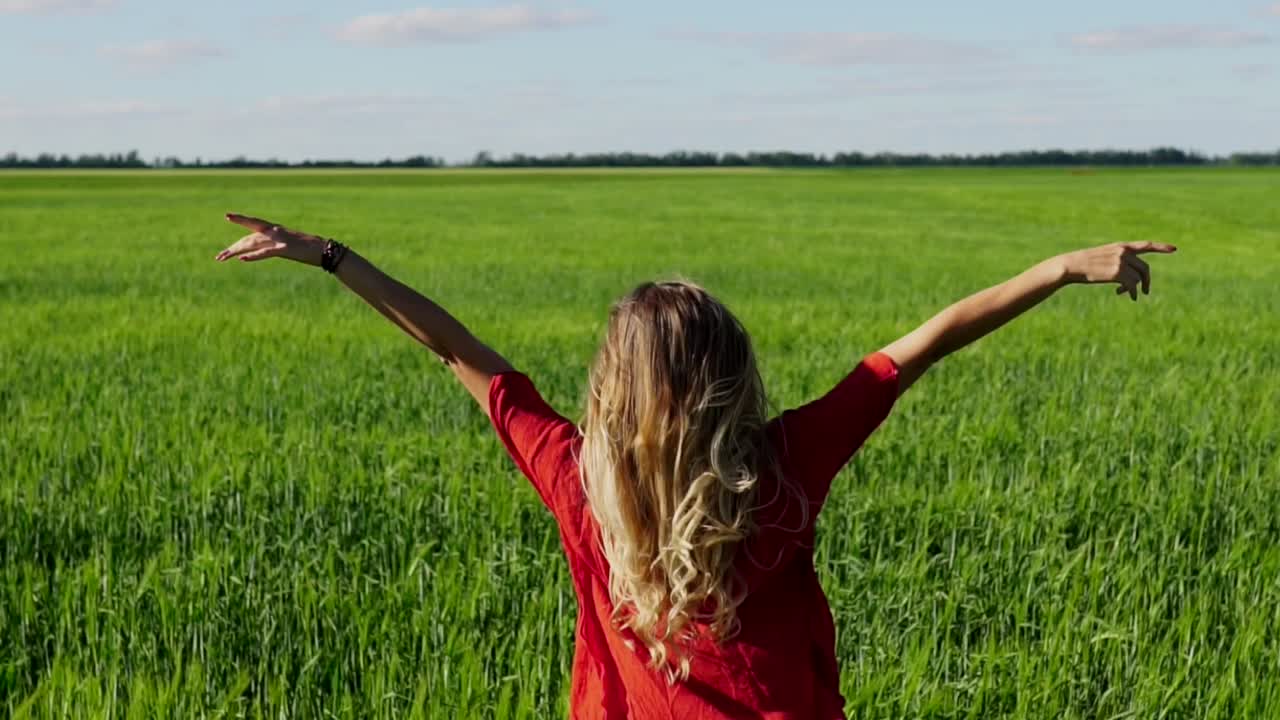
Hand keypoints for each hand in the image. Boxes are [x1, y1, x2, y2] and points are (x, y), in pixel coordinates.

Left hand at [215, 213, 325, 266]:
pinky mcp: (285, 249)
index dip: (241, 219)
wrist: (325, 250)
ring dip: (236, 251)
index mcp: (277, 230)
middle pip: (249, 238)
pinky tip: (242, 259)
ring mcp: (280, 240)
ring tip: (223, 258)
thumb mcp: (291, 245)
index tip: (227, 216)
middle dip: (233, 247)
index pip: (255, 223)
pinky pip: (266, 252)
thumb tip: (272, 249)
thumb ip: (277, 245)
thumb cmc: (310, 249)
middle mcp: (275, 231)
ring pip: (252, 244)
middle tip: (219, 257)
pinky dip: (253, 256)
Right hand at [1059, 241, 1177, 300]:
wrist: (1071, 265)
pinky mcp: (1117, 273)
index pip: (1146, 245)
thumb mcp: (1103, 258)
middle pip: (1145, 268)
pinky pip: (1132, 285)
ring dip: (1136, 289)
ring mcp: (1121, 262)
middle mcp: (1124, 252)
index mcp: (1121, 246)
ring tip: (1129, 295)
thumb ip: (1118, 262)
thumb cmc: (1084, 264)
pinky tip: (1126, 296)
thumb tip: (1131, 280)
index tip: (1174, 249)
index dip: (1161, 247)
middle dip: (1147, 280)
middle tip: (1146, 291)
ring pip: (1138, 278)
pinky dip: (1132, 292)